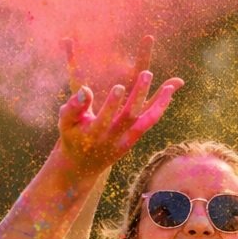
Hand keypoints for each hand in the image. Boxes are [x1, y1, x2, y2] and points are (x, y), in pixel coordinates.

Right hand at [56, 35, 183, 175]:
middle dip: (138, 95)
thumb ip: (73, 107)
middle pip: (129, 117)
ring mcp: (125, 140)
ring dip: (159, 104)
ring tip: (171, 84)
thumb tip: (84, 90)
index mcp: (93, 135)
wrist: (83, 165)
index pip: (104, 119)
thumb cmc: (72, 136)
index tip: (118, 86)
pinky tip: (168, 93)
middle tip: (146, 73)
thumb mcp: (66, 123)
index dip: (111, 104)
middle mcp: (112, 139)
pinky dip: (159, 108)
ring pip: (145, 122)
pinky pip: (148, 123)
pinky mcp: (133, 140)